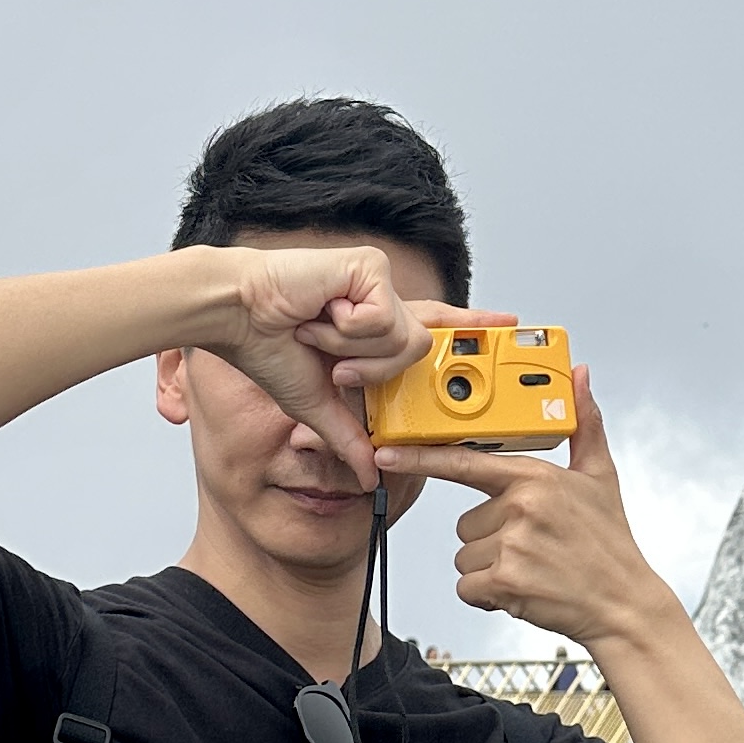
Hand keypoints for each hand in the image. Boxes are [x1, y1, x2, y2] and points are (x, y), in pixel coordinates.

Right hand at [205, 247, 505, 483]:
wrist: (236, 313)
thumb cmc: (267, 346)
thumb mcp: (317, 405)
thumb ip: (349, 436)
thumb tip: (366, 475)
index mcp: (373, 328)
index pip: (433, 327)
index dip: (470, 325)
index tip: (507, 323)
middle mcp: (383, 301)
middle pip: (419, 348)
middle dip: (376, 368)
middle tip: (336, 365)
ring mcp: (379, 282)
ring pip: (404, 338)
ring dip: (355, 351)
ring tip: (317, 334)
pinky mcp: (371, 268)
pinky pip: (384, 319)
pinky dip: (348, 330)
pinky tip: (319, 314)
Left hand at [373, 375, 674, 649]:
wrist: (624, 604)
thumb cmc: (608, 544)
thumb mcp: (599, 477)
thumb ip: (583, 425)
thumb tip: (581, 378)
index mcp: (534, 476)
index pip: (463, 462)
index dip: (420, 457)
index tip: (386, 453)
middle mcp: (520, 506)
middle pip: (464, 523)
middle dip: (490, 540)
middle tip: (532, 547)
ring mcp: (511, 544)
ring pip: (465, 557)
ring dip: (489, 569)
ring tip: (532, 568)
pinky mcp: (505, 580)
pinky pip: (468, 587)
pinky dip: (489, 596)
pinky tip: (524, 590)